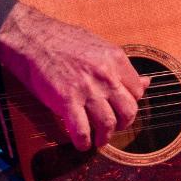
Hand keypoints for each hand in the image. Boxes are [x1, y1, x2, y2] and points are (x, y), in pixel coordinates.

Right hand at [0, 2, 149, 150]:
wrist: (35, 38)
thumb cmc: (64, 39)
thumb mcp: (99, 46)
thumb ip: (121, 67)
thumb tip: (146, 82)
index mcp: (115, 58)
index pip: (138, 90)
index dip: (132, 102)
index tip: (123, 107)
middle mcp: (105, 74)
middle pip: (128, 110)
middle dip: (124, 123)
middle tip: (115, 126)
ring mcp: (87, 88)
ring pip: (108, 124)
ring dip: (105, 137)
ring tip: (99, 139)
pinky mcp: (66, 101)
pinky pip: (81, 131)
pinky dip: (83, 142)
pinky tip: (82, 143)